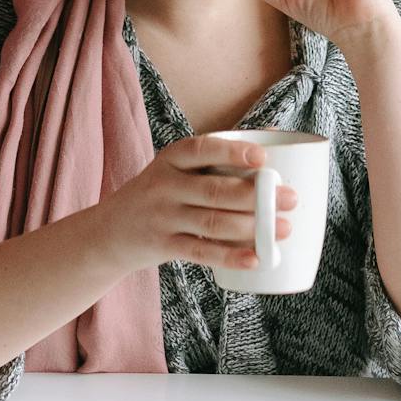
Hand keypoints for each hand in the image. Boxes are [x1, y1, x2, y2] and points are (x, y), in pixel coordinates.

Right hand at [94, 133, 295, 274]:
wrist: (108, 232)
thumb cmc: (157, 195)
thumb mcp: (172, 170)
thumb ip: (211, 161)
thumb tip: (271, 142)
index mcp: (170, 159)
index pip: (201, 149)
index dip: (232, 151)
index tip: (263, 156)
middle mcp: (164, 185)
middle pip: (215, 190)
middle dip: (257, 195)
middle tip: (291, 198)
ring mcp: (163, 217)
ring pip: (213, 222)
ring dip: (253, 226)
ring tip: (284, 228)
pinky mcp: (163, 246)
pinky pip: (201, 252)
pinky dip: (230, 256)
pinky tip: (256, 259)